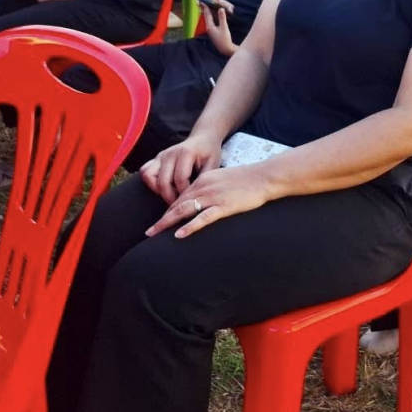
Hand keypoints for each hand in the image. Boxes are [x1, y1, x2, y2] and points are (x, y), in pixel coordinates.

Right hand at [141, 132, 223, 205]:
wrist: (202, 138)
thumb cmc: (209, 153)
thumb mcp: (213, 164)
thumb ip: (204, 179)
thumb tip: (197, 197)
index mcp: (186, 153)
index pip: (180, 180)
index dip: (185, 194)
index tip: (190, 201)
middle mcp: (170, 153)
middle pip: (163, 181)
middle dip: (171, 197)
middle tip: (180, 205)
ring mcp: (161, 155)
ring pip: (148, 176)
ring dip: (158, 190)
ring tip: (171, 195)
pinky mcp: (156, 158)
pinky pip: (145, 172)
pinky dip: (151, 183)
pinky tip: (164, 188)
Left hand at [145, 164, 272, 238]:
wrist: (263, 177)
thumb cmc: (246, 180)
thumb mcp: (222, 180)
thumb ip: (210, 188)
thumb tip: (201, 202)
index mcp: (203, 179)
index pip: (180, 196)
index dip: (167, 210)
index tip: (159, 222)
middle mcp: (203, 186)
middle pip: (177, 204)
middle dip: (161, 219)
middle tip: (148, 232)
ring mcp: (213, 197)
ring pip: (184, 210)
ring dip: (167, 223)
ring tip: (154, 234)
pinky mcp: (223, 206)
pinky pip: (202, 218)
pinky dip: (189, 227)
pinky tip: (179, 235)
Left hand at [202, 0, 236, 55]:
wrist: (225, 49)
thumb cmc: (225, 39)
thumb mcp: (224, 28)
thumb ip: (222, 18)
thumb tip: (220, 9)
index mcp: (210, 26)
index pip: (207, 14)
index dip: (205, 7)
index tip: (203, 0)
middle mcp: (209, 27)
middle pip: (206, 16)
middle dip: (205, 9)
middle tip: (203, 2)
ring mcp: (211, 30)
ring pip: (208, 19)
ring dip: (208, 12)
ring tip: (206, 6)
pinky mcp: (214, 31)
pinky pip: (211, 21)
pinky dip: (211, 16)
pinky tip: (213, 15)